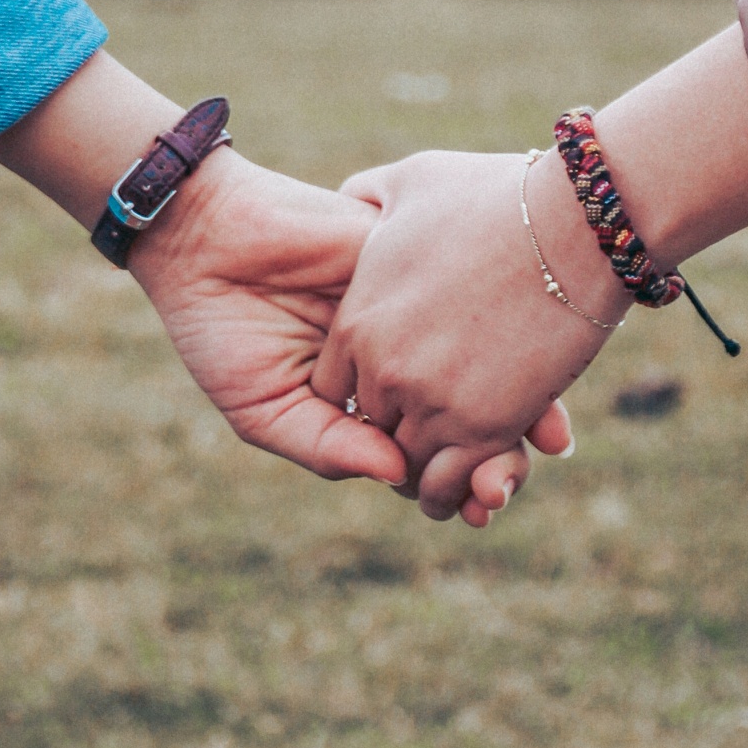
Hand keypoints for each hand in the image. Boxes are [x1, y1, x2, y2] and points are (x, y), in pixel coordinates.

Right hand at [130, 145, 540, 525]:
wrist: (205, 239)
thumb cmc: (222, 329)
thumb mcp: (265, 407)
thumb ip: (327, 445)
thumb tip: (399, 478)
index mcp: (368, 395)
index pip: (428, 446)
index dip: (459, 480)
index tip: (483, 508)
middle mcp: (402, 352)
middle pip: (470, 408)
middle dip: (499, 450)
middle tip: (509, 484)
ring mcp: (415, 306)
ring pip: (486, 356)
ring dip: (521, 399)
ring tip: (541, 442)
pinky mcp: (417, 258)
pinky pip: (473, 295)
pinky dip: (506, 330)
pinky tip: (526, 367)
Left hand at [313, 147, 625, 517]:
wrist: (574, 222)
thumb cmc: (497, 195)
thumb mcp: (412, 182)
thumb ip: (369, 196)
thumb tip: (352, 200)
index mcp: (358, 320)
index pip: (333, 389)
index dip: (362, 391)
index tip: (394, 385)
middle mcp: (384, 370)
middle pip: (370, 430)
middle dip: (395, 429)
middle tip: (427, 426)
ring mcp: (433, 403)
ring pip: (407, 467)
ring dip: (426, 469)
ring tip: (452, 461)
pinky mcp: (485, 428)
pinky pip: (450, 485)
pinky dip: (459, 491)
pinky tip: (477, 480)